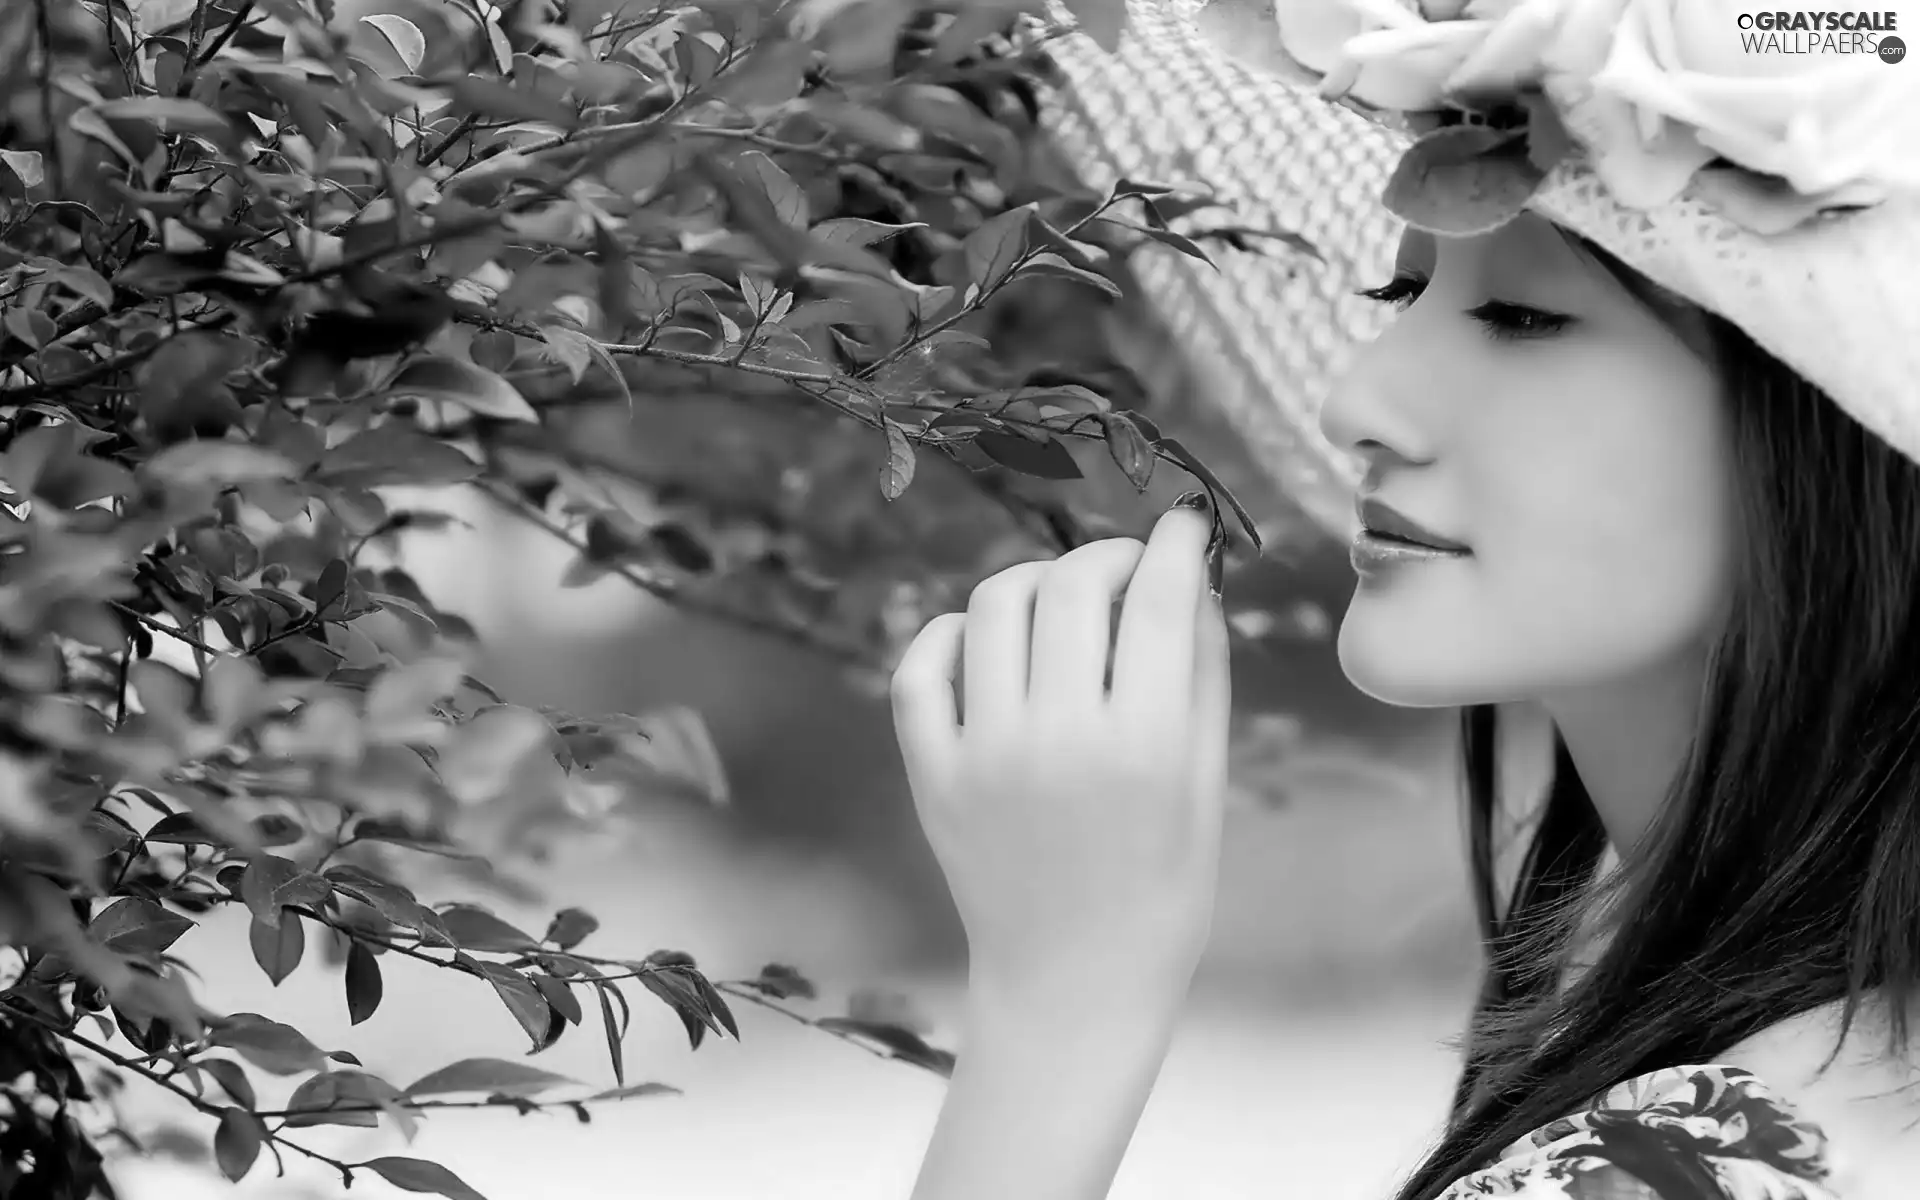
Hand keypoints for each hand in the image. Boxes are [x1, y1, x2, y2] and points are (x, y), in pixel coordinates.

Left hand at [890, 496, 1230, 1008]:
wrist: (1074, 982)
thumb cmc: (1162, 890)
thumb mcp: (1205, 784)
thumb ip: (1202, 676)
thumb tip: (1193, 580)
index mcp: (1145, 745)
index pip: (1157, 600)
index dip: (1174, 544)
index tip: (1182, 526)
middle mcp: (1058, 739)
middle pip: (1070, 588)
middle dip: (1107, 557)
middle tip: (1125, 571)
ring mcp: (985, 754)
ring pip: (993, 607)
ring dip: (1034, 581)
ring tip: (1059, 603)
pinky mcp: (933, 774)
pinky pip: (921, 667)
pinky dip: (951, 633)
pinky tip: (986, 643)